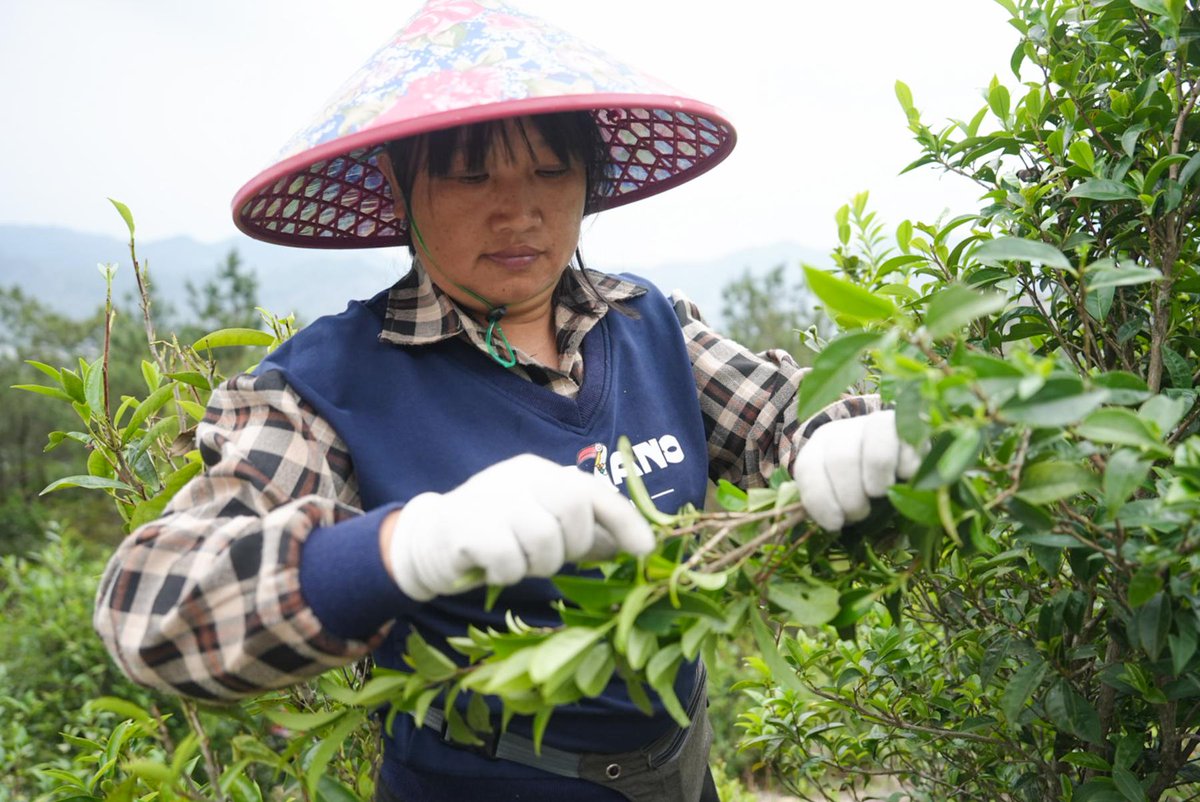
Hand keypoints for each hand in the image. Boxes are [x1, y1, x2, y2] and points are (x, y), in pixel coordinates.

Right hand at [382, 454, 654, 600]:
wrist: (428, 541)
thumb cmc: (497, 535)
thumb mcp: (542, 524)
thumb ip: (582, 529)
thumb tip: (637, 547)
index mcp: (540, 472)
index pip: (592, 490)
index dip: (625, 521)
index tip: (646, 551)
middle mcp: (518, 477)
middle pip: (573, 509)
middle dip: (575, 545)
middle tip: (553, 558)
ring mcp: (491, 498)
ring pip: (544, 539)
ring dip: (540, 564)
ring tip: (520, 562)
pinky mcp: (467, 528)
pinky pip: (510, 560)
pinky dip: (510, 574)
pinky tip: (494, 568)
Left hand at [791, 410, 921, 530]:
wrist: (899, 454)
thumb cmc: (861, 481)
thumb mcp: (837, 490)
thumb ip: (827, 500)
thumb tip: (831, 522)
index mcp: (819, 445)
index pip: (808, 467)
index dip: (820, 499)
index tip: (835, 523)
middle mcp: (844, 429)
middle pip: (840, 460)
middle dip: (851, 498)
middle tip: (861, 513)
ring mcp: (877, 425)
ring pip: (876, 457)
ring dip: (878, 487)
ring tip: (881, 495)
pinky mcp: (909, 429)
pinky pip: (909, 455)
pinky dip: (907, 474)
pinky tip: (905, 477)